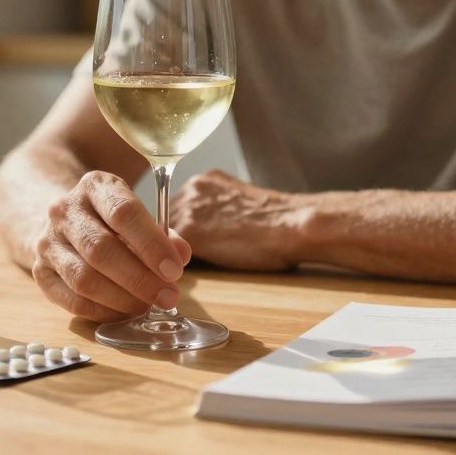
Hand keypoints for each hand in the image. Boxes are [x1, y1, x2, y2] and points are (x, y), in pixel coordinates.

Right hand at [32, 171, 191, 322]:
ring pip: (84, 278)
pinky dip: (102, 311)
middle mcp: (64, 210)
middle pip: (101, 249)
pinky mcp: (40, 271)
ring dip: (122, 298)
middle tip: (168, 296)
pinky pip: (72, 300)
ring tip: (147, 305)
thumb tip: (181, 256)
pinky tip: (123, 311)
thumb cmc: (111, 219)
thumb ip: (162, 235)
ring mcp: (47, 241)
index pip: (123, 213)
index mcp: (94, 186)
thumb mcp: (138, 215)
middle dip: (139, 278)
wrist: (66, 221)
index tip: (174, 270)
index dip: (151, 244)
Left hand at [170, 169, 305, 270]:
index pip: (176, 206)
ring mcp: (189, 207)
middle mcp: (192, 187)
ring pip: (162, 236)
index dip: (179, 230)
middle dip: (171, 241)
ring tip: (185, 269)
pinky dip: (174, 266)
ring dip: (169, 254)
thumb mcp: (241, 205)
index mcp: (206, 180)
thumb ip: (218, 211)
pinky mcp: (191, 231)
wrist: (293, 224)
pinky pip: (169, 253)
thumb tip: (209, 231)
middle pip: (164, 219)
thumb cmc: (279, 223)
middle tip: (179, 260)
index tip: (188, 245)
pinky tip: (188, 274)